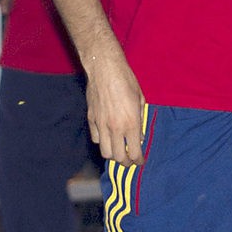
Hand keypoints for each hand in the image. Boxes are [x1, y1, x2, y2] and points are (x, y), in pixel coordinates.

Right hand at [85, 49, 145, 165]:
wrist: (105, 69)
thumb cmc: (126, 81)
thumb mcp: (140, 100)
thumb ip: (140, 120)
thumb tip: (139, 136)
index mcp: (131, 123)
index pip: (135, 153)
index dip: (139, 161)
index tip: (140, 161)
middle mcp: (115, 127)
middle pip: (119, 158)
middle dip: (126, 163)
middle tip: (130, 160)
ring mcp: (101, 124)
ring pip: (105, 152)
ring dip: (113, 154)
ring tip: (118, 151)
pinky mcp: (91, 119)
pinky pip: (96, 138)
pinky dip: (102, 141)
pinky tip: (107, 136)